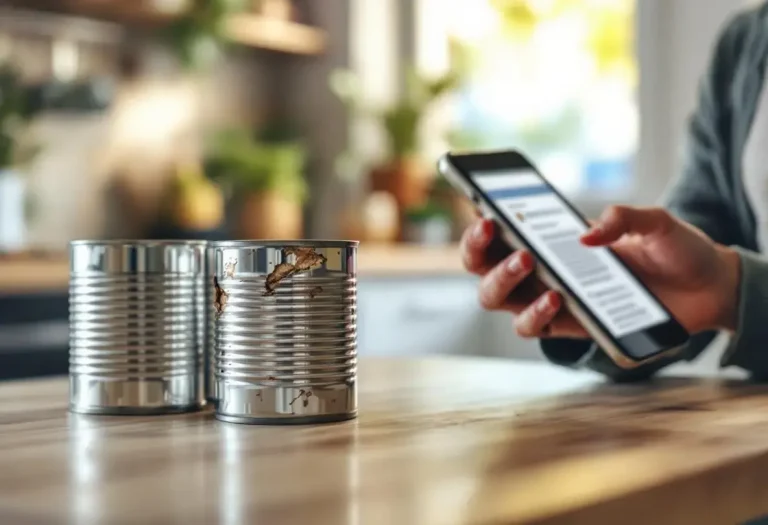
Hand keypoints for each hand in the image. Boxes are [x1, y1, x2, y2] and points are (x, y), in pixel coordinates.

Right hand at [460, 206, 740, 339]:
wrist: (708, 286)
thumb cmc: (674, 248)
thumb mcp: (655, 222)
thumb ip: (624, 218)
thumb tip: (586, 237)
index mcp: (550, 239)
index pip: (498, 235)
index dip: (478, 227)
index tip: (484, 214)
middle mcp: (542, 269)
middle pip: (484, 268)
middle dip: (479, 252)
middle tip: (497, 234)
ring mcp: (552, 299)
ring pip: (499, 299)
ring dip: (503, 281)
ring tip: (527, 261)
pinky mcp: (572, 326)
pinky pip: (536, 328)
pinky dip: (535, 315)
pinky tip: (556, 298)